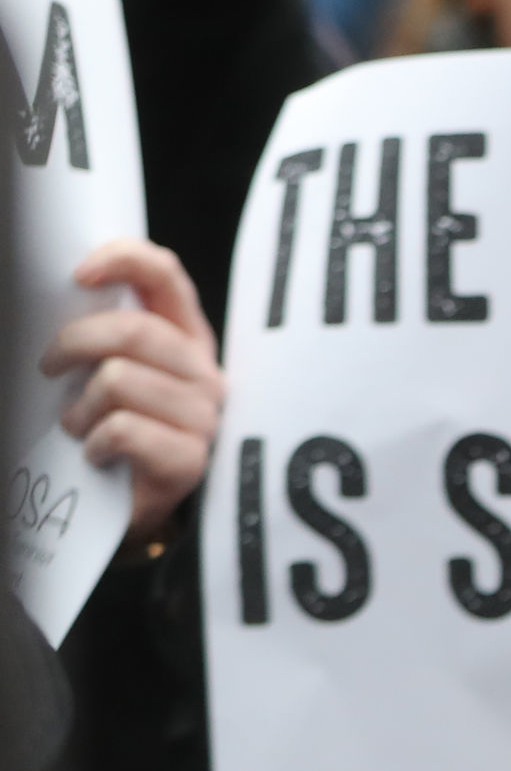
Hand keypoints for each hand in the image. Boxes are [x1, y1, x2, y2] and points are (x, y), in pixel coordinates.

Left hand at [43, 240, 222, 542]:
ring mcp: (202, 416)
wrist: (120, 511)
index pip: (166, 276)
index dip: (124, 260)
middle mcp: (202, 369)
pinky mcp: (189, 460)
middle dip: (73, 343)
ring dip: (78, 407)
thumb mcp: (103, 373)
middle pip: (135, 331)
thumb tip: (52, 301)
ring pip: (119, 380)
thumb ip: (99, 338)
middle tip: (47, 368)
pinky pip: (122, 431)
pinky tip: (95, 455)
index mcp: (183, 336)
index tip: (78, 273)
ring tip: (77, 426)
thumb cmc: (107, 430)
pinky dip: (93, 442)